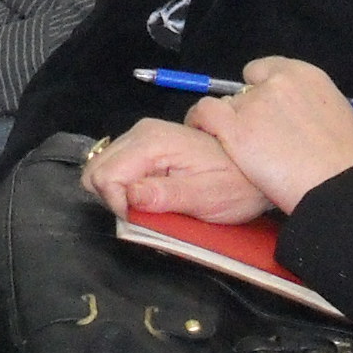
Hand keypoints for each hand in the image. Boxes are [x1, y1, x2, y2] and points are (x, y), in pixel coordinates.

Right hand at [81, 117, 267, 223]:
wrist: (255, 171)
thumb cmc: (235, 185)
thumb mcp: (204, 197)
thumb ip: (163, 195)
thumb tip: (129, 196)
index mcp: (151, 142)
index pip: (104, 175)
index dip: (116, 203)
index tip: (140, 218)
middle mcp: (140, 133)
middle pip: (96, 170)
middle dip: (113, 198)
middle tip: (144, 214)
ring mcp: (141, 138)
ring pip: (103, 170)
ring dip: (120, 194)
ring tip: (151, 206)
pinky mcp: (145, 147)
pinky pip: (118, 170)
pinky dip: (126, 189)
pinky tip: (151, 196)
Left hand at [186, 56, 352, 214]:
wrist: (340, 184)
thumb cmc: (348, 163)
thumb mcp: (338, 117)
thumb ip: (311, 106)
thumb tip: (301, 114)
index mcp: (305, 76)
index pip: (266, 70)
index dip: (261, 91)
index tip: (264, 111)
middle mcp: (276, 82)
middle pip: (245, 89)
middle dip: (247, 110)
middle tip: (256, 136)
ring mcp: (254, 103)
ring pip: (226, 104)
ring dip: (228, 122)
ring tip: (236, 146)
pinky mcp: (236, 127)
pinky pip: (204, 113)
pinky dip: (200, 121)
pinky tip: (203, 132)